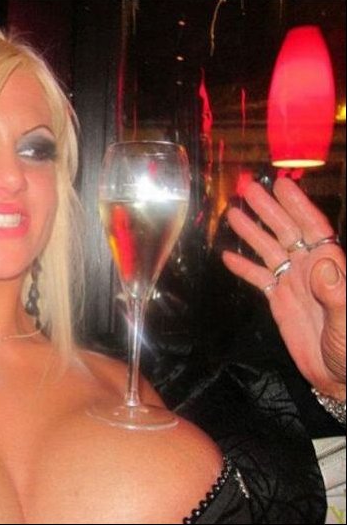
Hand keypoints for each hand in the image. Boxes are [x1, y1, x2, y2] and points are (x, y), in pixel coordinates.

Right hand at [222, 178, 345, 400]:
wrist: (341, 377)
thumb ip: (337, 293)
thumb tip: (321, 263)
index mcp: (330, 267)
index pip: (312, 228)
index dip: (297, 206)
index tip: (282, 186)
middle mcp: (310, 270)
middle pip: (287, 233)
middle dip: (269, 210)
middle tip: (249, 189)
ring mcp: (293, 284)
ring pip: (270, 251)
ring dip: (252, 232)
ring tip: (233, 214)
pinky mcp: (279, 302)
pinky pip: (259, 279)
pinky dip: (243, 268)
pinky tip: (227, 256)